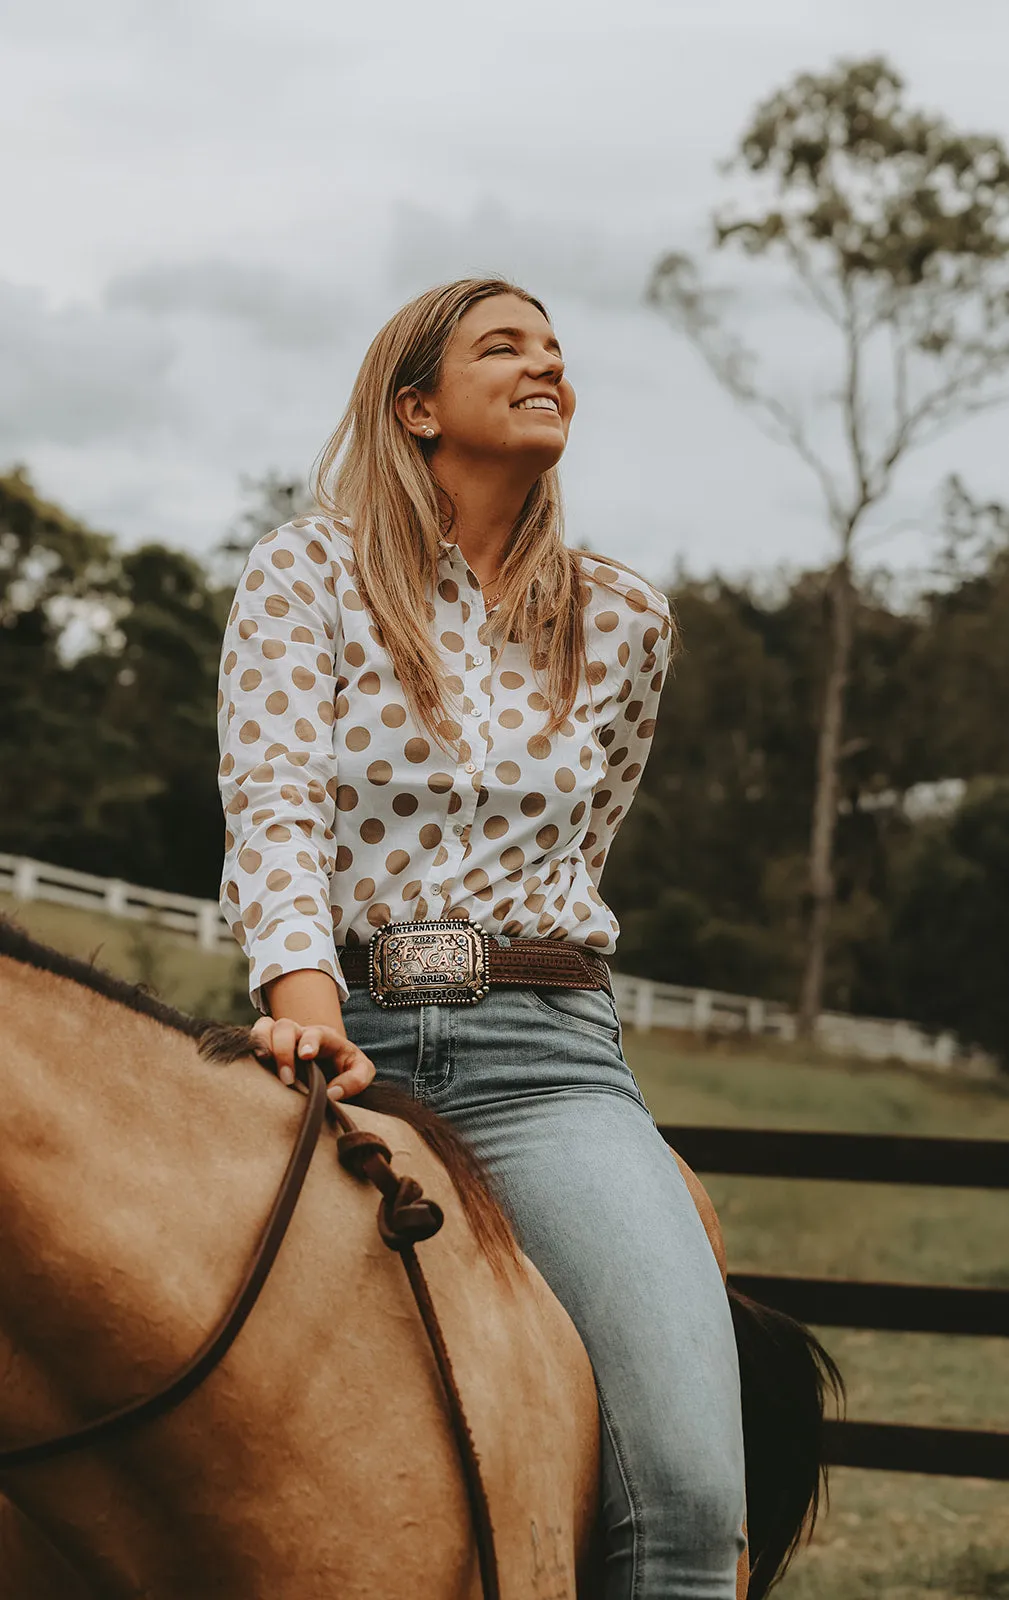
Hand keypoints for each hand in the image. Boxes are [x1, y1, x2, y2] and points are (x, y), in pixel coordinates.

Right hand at [250, 1015, 376, 1103]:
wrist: (329, 1066)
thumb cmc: (345, 1068)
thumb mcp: (361, 1072)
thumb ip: (356, 1080)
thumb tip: (333, 1093)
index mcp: (325, 1038)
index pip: (315, 1033)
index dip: (310, 1042)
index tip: (306, 1057)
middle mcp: (300, 1034)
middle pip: (286, 1027)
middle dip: (284, 1049)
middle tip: (287, 1078)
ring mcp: (281, 1038)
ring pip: (266, 1026)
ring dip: (262, 1042)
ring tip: (263, 1062)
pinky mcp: (266, 1047)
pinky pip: (253, 1036)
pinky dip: (250, 1045)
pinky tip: (251, 1063)